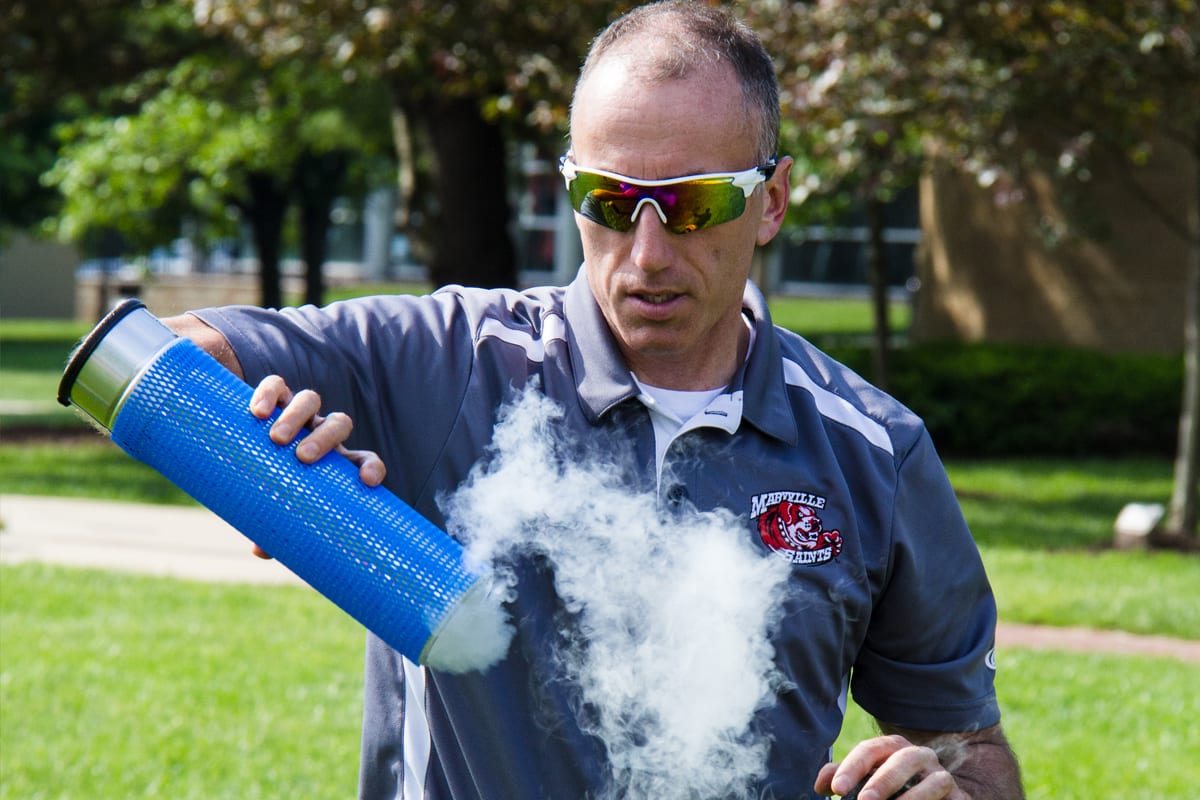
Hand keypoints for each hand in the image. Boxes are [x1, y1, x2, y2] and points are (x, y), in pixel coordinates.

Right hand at [247, 375, 387, 558]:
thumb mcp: (279, 510)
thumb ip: (276, 530)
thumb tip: (260, 551)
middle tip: (302, 458)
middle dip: (325, 439)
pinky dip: (269, 393)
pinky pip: (276, 387)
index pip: (366, 459)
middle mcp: (322, 433)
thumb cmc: (274, 491)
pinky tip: (257, 412)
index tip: (366, 482)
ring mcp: (300, 414)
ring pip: (309, 400)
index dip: (371, 467)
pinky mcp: (274, 399)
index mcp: (336, 462)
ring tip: (276, 438)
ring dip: (297, 416)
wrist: (251, 459)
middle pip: (338, 423)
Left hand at [815, 734, 963, 798]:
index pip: (871, 750)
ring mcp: (942, 775)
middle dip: (882, 780)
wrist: (938, 795)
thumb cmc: (894, 786)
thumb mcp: (867, 779)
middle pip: (902, 759)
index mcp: (893, 748)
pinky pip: (950, 799)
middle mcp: (919, 755)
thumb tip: (820, 785)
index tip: (836, 789)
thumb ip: (843, 777)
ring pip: (934, 780)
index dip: (852, 767)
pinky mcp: (960, 796)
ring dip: (912, 798)